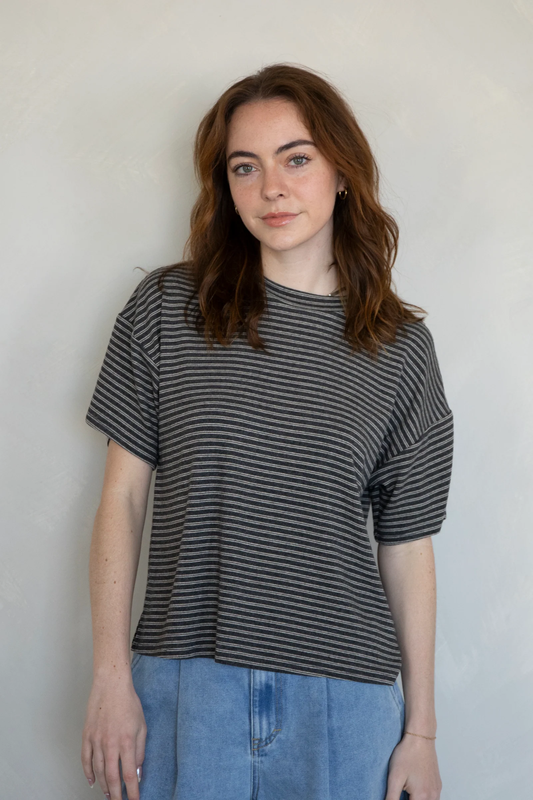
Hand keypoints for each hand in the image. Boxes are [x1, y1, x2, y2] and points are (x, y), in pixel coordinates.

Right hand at [81, 676, 146, 799]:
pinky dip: (88, 773)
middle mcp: (110, 744)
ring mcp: (96, 740)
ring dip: (103, 785)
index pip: (129, 774)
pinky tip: (92, 782)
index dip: (133, 791)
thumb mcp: (142, 726)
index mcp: (127, 742)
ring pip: (98, 771)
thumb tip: (137, 771)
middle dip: (116, 794)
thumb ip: (140, 751)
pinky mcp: (87, 736)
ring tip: (109, 795)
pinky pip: (85, 760)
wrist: (111, 686)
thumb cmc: (129, 703)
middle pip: (112, 777)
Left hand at [385, 734, 441, 799]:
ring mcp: (436, 790)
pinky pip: (432, 798)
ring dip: (416, 799)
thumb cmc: (407, 754)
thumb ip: (391, 797)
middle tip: (402, 789)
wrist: (420, 737)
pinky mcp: (438, 785)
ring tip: (406, 791)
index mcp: (422, 796)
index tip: (398, 793)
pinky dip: (422, 797)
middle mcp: (433, 796)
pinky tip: (414, 789)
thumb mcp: (394, 777)